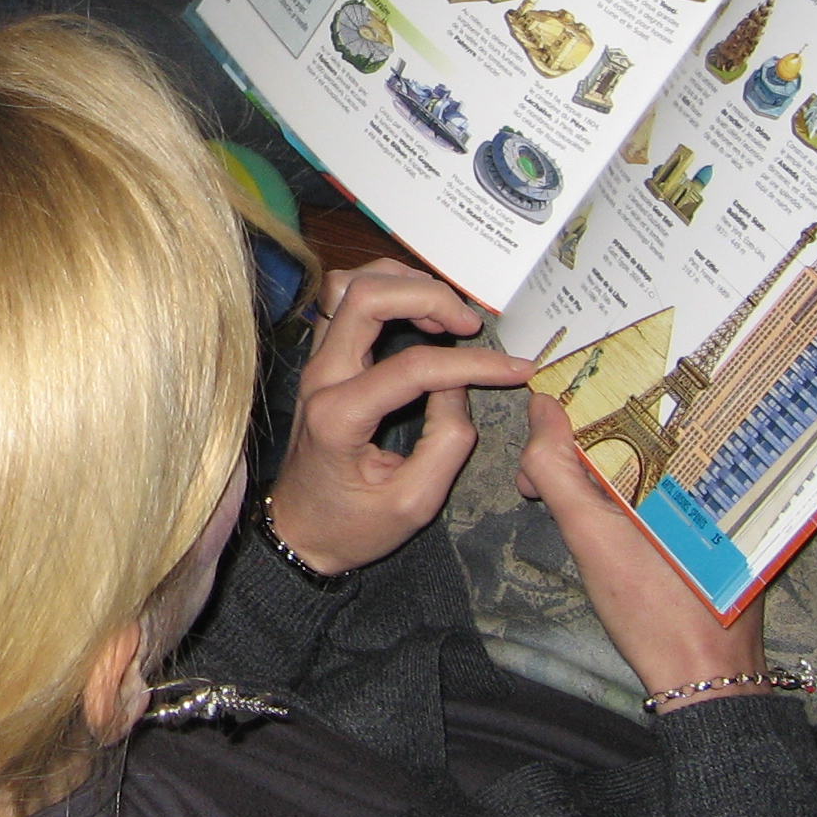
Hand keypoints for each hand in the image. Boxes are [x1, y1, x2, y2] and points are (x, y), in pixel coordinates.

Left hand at [267, 260, 533, 574]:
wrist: (299, 531)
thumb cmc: (351, 525)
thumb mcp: (413, 503)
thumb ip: (446, 442)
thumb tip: (461, 385)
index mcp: (339, 417)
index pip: (412, 367)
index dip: (473, 363)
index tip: (517, 369)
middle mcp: (320, 378)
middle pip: (366, 297)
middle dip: (429, 297)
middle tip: (472, 325)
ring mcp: (316, 363)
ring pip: (349, 286)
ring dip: (404, 285)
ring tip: (447, 316)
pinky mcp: (322, 359)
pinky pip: (345, 302)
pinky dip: (387, 293)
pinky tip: (421, 316)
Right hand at [517, 394, 763, 706]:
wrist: (705, 676)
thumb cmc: (650, 609)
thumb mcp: (590, 536)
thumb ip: (557, 468)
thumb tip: (542, 407)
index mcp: (684, 461)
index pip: (623, 403)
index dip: (570, 415)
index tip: (535, 448)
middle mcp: (709, 469)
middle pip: (633, 428)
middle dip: (577, 447)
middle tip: (540, 487)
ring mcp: (715, 497)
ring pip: (644, 457)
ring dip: (596, 473)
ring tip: (564, 507)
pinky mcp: (715, 522)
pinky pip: (662, 485)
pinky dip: (625, 494)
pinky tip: (604, 526)